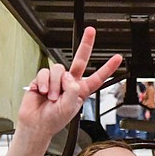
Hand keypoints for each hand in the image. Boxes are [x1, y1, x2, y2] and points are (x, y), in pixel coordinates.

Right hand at [0, 26, 120, 155]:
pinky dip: (45, 83)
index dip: (108, 68)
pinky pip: (45, 73)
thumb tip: (69, 77)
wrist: (36, 124)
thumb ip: (73, 91)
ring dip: (55, 85)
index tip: (118, 58)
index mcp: (81, 90)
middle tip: (91, 31)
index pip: (98, 77)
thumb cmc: (54, 120)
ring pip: (59, 69)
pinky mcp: (43, 79)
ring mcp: (57, 80)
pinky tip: (43, 92)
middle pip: (80, 60)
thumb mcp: (70, 108)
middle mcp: (70, 82)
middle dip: (86, 44)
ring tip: (52, 97)